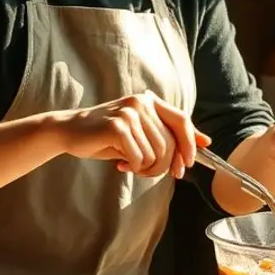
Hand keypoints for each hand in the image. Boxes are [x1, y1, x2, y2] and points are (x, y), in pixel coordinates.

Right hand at [56, 90, 208, 178]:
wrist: (69, 131)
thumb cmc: (106, 136)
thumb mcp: (140, 133)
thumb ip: (169, 135)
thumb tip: (205, 142)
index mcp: (149, 101)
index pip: (181, 121)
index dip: (189, 144)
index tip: (187, 164)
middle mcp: (141, 103)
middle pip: (169, 144)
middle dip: (162, 166)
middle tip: (146, 172)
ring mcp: (129, 113)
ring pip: (155, 154)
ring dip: (145, 169)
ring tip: (129, 166)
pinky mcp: (117, 127)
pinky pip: (138, 158)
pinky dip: (132, 167)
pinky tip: (119, 164)